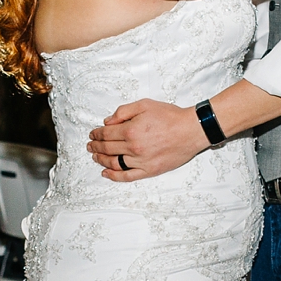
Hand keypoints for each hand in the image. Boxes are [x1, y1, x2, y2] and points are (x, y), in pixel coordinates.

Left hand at [88, 97, 204, 182]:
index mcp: (131, 130)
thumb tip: (107, 121)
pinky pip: (127, 176)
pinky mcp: (149, 171)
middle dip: (95, 146)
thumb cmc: (170, 116)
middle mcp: (133, 147)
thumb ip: (123, 111)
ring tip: (95, 157)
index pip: (106, 134)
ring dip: (101, 160)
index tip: (92, 134)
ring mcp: (140, 161)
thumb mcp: (145, 104)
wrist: (190, 131)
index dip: (96, 134)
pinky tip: (106, 173)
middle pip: (107, 149)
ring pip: (114, 163)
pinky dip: (114, 176)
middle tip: (90, 145)